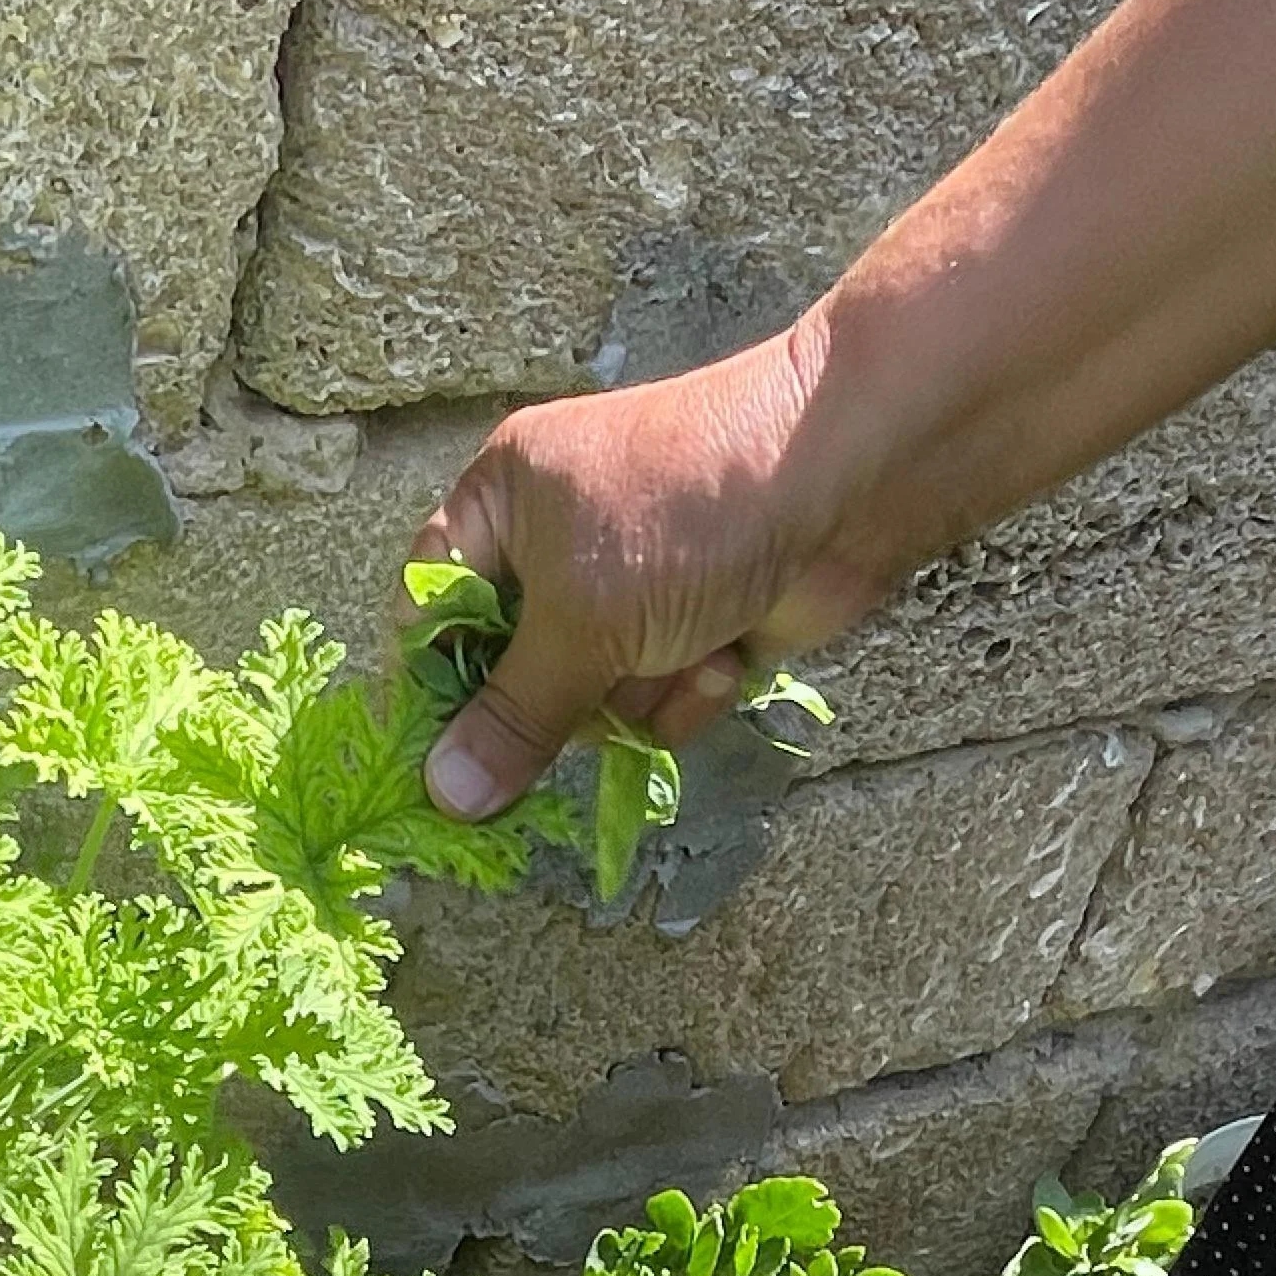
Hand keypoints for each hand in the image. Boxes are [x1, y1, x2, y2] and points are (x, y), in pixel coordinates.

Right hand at [413, 325, 897, 819]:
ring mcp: (626, 590)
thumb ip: (512, 714)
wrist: (846, 480)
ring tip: (682, 652)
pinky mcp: (687, 628)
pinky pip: (653, 702)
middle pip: (510, 672)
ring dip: (636, 699)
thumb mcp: (581, 618)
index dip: (431, 683)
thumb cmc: (687, 516)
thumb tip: (443, 795)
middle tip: (589, 698)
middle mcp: (555, 544)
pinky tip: (725, 654)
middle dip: (561, 699)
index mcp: (502, 502)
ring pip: (588, 702)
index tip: (438, 760)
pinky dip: (688, 692)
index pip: (429, 605)